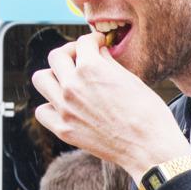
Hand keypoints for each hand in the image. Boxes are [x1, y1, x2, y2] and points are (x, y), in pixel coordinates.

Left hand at [31, 34, 190, 175]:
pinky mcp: (63, 130)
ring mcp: (64, 109)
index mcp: (91, 68)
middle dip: (70, 53)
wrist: (149, 148)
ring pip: (41, 79)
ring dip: (54, 76)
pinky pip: (42, 111)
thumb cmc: (148, 113)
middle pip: (56, 56)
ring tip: (68, 81)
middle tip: (81, 59)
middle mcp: (72, 86)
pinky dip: (50, 106)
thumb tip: (100, 53)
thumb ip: (109, 64)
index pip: (83, 42)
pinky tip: (65, 106)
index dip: (94, 41)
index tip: (98, 45)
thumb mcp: (131, 79)